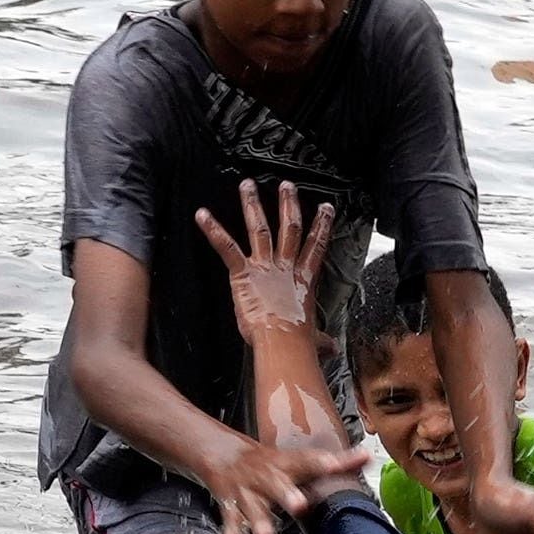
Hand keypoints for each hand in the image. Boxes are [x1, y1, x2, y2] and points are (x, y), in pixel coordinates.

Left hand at [195, 177, 335, 343]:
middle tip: (286, 185)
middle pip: (289, 227)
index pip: (315, 245)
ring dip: (252, 204)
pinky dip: (213, 230)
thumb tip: (331, 348)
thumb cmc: (298, 342)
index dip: (322, 225)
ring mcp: (264, 266)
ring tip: (247, 185)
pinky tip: (202, 214)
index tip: (326, 208)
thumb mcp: (315, 339)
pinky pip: (226, 246)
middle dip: (288, 204)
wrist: (283, 343)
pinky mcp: (243, 273)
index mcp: (303, 279)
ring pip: (259, 227)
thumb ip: (321, 339)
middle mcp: (285, 266)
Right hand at [199, 432, 368, 533]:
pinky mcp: (232, 506)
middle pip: (277, 484)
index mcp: (287, 464)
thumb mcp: (300, 459)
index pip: (307, 461)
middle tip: (299, 506)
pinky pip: (232, 523)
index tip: (334, 464)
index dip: (321, 462)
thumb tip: (368, 456)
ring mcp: (248, 492)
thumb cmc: (272, 463)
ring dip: (260, 521)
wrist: (224, 454)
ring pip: (254, 507)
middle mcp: (268, 477)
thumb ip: (337, 462)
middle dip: (287, 495)